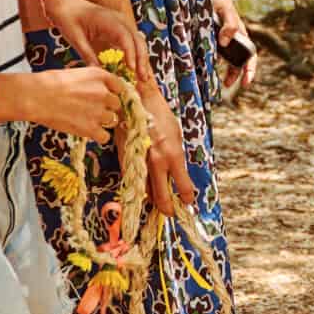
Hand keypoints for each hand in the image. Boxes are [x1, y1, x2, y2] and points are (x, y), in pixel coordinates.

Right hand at [27, 66, 124, 144]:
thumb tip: (96, 89)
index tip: (106, 97)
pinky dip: (99, 136)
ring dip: (103, 121)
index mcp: (99, 76)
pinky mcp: (90, 128)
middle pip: (117, 104)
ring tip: (87, 120)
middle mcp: (103, 93)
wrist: (37, 97)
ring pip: (112, 120)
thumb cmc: (49, 83)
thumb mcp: (75, 73)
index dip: (112, 92)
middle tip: (94, 110)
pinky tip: (89, 131)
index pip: (119, 86)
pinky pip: (105, 137)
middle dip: (107, 107)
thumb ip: (91, 81)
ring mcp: (98, 112)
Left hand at [41, 0, 149, 82]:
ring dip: (142, 58)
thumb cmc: (68, 19)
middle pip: (137, 39)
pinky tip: (136, 68)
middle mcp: (119, 19)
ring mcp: (122, 22)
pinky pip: (132, 41)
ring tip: (143, 77)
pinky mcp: (120, 27)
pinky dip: (136, 54)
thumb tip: (98, 75)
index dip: (130, 53)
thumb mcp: (75, 39)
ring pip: (138, 41)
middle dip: (142, 59)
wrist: (65, 5)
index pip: (125, 37)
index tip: (131, 69)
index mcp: (108, 20)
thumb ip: (88, 55)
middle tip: (143, 78)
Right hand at [142, 90, 195, 213]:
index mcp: (173, 155)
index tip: (188, 202)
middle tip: (171, 213)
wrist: (135, 100)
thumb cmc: (160, 115)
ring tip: (158, 203)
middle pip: (161, 197)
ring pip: (144, 191)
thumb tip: (177, 174)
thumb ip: (176, 157)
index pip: (183, 186)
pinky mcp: (126, 160)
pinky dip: (139, 187)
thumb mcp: (176, 135)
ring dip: (152, 199)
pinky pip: (133, 180)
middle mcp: (156, 162)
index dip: (187, 198)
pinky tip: (144, 189)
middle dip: (167, 208)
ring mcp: (139, 162)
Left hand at [215, 3, 257, 96]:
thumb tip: (224, 44)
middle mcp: (233, 38)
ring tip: (217, 81)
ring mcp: (222, 38)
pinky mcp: (210, 36)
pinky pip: (213, 52)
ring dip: (224, 70)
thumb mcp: (224, 10)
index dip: (249, 70)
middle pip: (238, 61)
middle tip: (227, 85)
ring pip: (226, 59)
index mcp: (240, 33)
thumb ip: (228, 25)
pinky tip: (203, 67)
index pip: (250, 56)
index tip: (246, 82)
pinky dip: (211, 61)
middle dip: (235, 75)